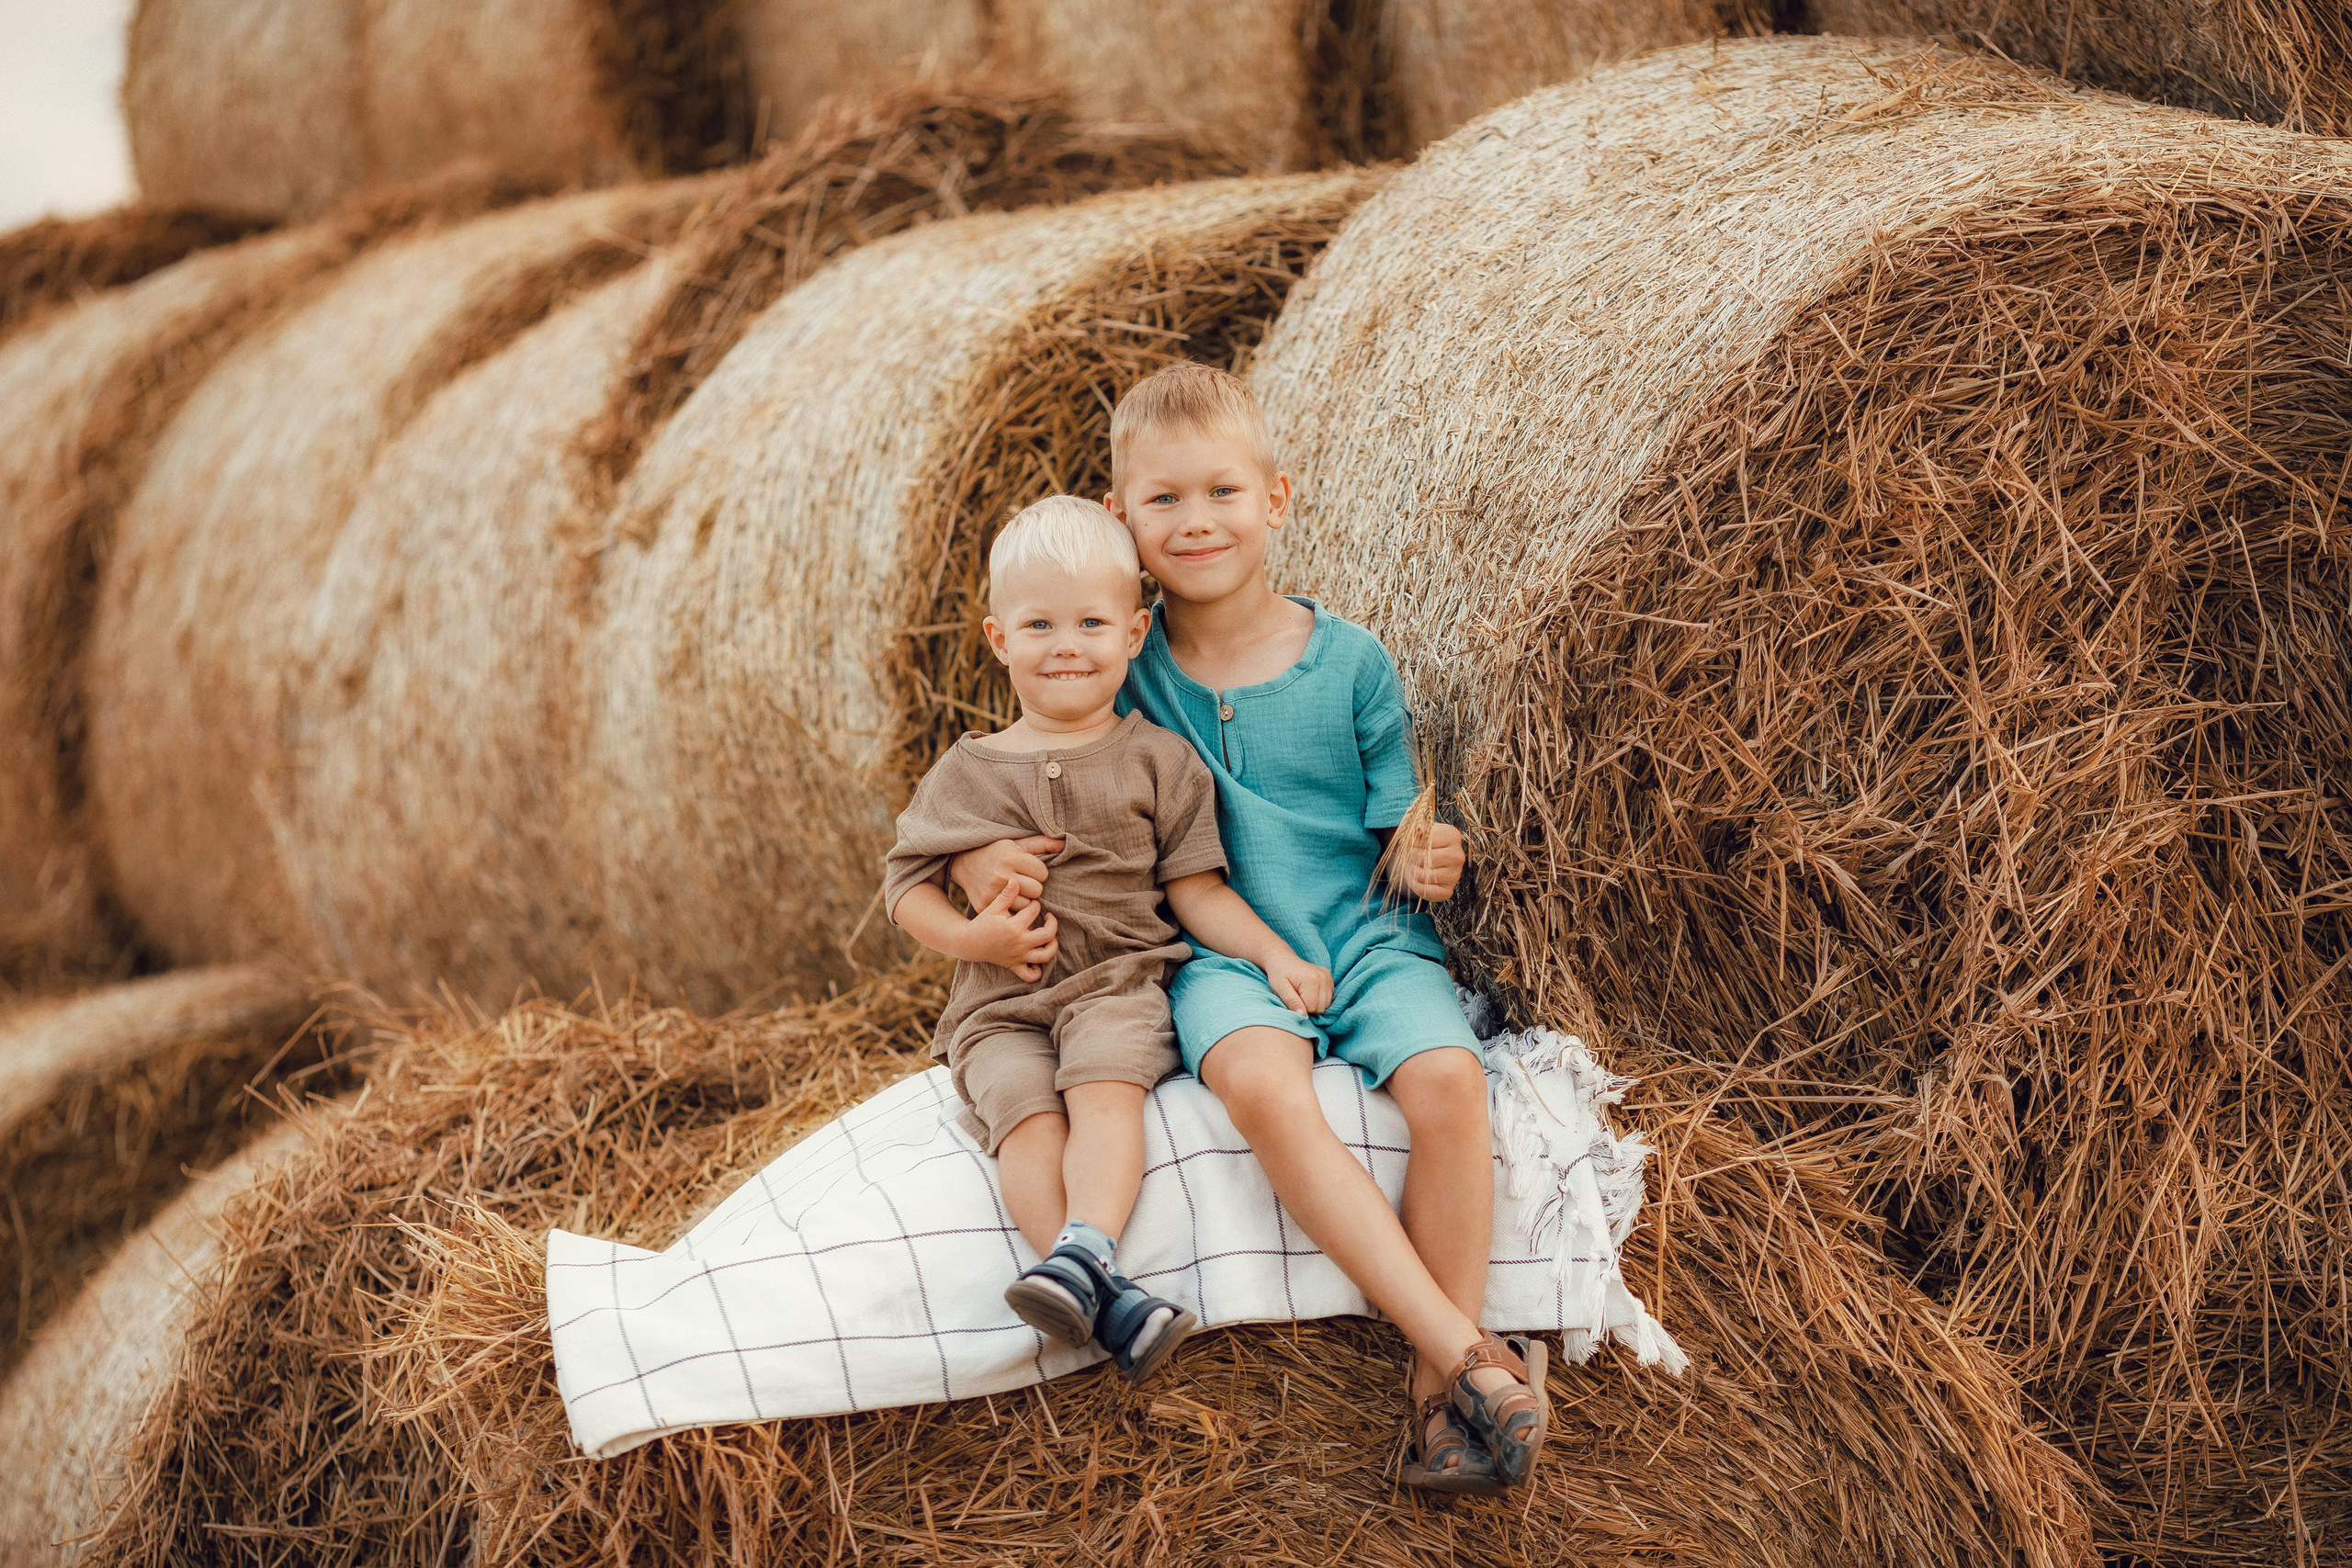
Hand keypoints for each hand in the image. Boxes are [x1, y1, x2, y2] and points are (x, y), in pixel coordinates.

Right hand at [949, 836, 1064, 910]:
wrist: (963, 862)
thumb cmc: (997, 852)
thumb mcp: (1017, 843)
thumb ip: (1042, 843)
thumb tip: (1065, 844)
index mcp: (1011, 858)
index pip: (1043, 873)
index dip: (1039, 872)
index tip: (1030, 870)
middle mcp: (1002, 875)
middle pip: (1037, 891)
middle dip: (1034, 887)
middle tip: (1025, 882)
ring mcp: (992, 892)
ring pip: (1026, 906)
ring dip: (1025, 900)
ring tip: (1018, 892)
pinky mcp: (984, 905)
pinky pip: (1011, 915)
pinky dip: (1013, 910)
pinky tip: (1009, 901)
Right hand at [958, 882, 1059, 981]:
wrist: (969, 943)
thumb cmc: (982, 923)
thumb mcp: (993, 907)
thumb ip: (1006, 895)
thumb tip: (1015, 880)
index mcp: (1014, 927)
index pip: (1034, 911)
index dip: (1035, 904)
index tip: (1032, 904)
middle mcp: (1019, 943)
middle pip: (1048, 935)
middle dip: (1052, 923)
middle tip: (1049, 917)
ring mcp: (1018, 957)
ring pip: (1045, 956)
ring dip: (1052, 946)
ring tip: (1050, 937)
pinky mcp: (1015, 966)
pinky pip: (1031, 975)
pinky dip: (1038, 971)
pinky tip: (1038, 959)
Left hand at [1263, 950, 1333, 1016]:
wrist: (1282, 960)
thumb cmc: (1278, 974)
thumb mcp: (1280, 989)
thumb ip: (1292, 1002)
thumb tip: (1303, 1015)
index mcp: (1311, 980)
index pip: (1311, 1008)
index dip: (1300, 1008)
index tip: (1292, 998)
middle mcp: (1323, 977)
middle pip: (1321, 1007)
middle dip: (1308, 1006)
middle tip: (1297, 996)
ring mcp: (1327, 976)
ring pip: (1326, 1004)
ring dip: (1314, 1003)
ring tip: (1302, 994)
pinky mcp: (1329, 977)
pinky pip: (1328, 998)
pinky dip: (1319, 999)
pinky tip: (1309, 992)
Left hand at [1394, 821, 1465, 901]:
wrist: (1427, 863)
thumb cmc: (1423, 845)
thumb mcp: (1420, 831)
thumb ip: (1418, 828)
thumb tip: (1417, 829)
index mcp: (1453, 836)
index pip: (1425, 838)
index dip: (1414, 841)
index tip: (1415, 842)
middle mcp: (1457, 855)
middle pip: (1422, 857)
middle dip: (1411, 857)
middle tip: (1414, 857)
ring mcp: (1455, 875)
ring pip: (1420, 874)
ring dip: (1412, 871)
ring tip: (1416, 867)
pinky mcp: (1448, 891)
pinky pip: (1423, 890)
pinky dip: (1415, 885)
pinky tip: (1419, 879)